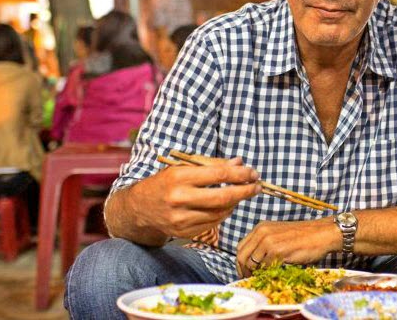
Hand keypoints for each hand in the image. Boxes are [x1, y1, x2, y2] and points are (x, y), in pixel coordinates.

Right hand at [129, 157, 260, 238]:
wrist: (139, 208)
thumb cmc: (165, 183)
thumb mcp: (183, 168)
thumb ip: (212, 165)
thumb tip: (239, 163)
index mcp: (179, 177)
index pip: (217, 175)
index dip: (239, 174)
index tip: (253, 172)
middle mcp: (179, 199)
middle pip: (223, 197)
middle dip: (245, 191)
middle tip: (258, 186)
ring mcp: (181, 219)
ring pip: (221, 212)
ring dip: (236, 202)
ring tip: (242, 193)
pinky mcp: (184, 233)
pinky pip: (213, 223)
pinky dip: (224, 214)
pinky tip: (227, 205)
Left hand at [236, 218, 341, 277]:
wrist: (322, 234)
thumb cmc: (303, 237)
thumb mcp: (279, 236)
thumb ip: (264, 244)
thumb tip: (253, 263)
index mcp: (261, 228)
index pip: (240, 247)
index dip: (241, 263)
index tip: (245, 272)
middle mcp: (262, 232)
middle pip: (242, 256)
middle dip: (244, 271)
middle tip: (249, 279)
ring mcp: (268, 240)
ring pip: (251, 263)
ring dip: (255, 274)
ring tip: (263, 278)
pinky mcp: (277, 250)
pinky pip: (265, 266)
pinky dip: (267, 273)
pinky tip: (274, 274)